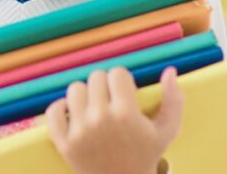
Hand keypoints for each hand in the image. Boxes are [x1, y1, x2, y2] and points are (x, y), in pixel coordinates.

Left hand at [45, 66, 184, 173]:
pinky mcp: (63, 143)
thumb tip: (170, 71)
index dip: (122, 80)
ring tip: (93, 106)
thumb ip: (174, 100)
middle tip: (110, 100)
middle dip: (105, 86)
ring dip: (84, 95)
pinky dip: (60, 108)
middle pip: (95, 77)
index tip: (125, 92)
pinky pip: (53, 111)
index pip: (117, 73)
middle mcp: (100, 119)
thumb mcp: (167, 131)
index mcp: (125, 113)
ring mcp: (79, 131)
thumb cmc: (146, 156)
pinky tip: (72, 113)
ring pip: (75, 89)